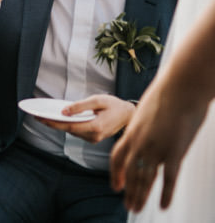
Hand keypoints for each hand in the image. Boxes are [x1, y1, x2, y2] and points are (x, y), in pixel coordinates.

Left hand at [38, 94, 134, 142]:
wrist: (128, 115)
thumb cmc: (114, 105)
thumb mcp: (97, 100)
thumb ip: (80, 106)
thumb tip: (64, 112)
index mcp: (96, 127)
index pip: (69, 126)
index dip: (53, 122)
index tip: (40, 118)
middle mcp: (94, 136)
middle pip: (68, 130)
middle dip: (52, 123)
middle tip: (37, 116)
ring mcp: (94, 139)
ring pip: (72, 132)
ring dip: (59, 124)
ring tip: (44, 115)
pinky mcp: (93, 138)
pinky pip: (77, 131)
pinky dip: (68, 125)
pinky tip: (59, 118)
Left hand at [111, 79, 209, 211]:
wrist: (180, 87)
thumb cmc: (167, 94)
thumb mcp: (148, 111)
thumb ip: (145, 125)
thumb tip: (146, 129)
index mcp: (131, 131)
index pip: (117, 157)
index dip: (116, 173)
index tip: (115, 186)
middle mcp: (140, 142)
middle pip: (129, 171)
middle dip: (128, 190)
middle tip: (128, 205)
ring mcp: (156, 148)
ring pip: (145, 178)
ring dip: (140, 195)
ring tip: (136, 209)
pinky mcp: (175, 151)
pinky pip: (168, 178)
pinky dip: (166, 194)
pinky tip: (164, 205)